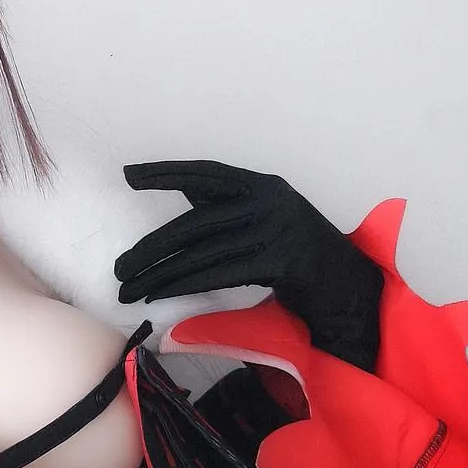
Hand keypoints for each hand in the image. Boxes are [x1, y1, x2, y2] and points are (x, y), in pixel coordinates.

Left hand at [114, 160, 383, 372]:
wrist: (349, 289)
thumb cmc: (300, 256)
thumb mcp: (266, 219)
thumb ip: (229, 206)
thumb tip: (184, 193)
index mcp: (264, 186)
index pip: (207, 173)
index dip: (168, 172)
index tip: (130, 174)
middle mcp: (271, 202)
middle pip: (196, 222)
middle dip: (152, 248)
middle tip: (119, 267)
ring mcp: (278, 232)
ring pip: (203, 253)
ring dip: (161, 274)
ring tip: (129, 288)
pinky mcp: (280, 263)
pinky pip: (219, 274)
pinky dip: (184, 285)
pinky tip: (158, 294)